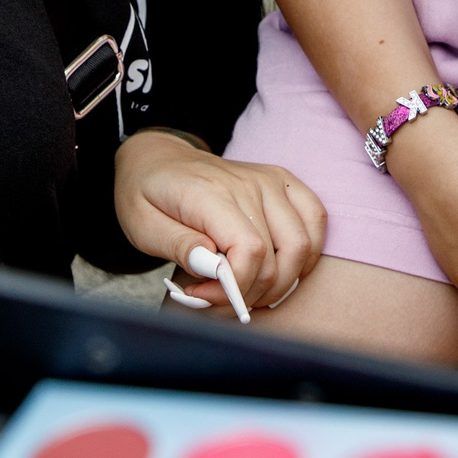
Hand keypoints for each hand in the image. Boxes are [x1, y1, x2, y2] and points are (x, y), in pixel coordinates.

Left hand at [115, 129, 325, 312]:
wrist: (157, 159)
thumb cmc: (147, 195)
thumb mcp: (142, 225)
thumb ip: (178, 246)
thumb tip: (213, 268)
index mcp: (211, 193)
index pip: (248, 251)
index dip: (233, 288)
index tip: (203, 294)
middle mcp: (248, 183)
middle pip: (278, 257)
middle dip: (252, 293)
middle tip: (220, 298)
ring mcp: (270, 180)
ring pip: (302, 245)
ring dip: (281, 281)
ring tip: (246, 287)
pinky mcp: (282, 182)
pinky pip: (315, 219)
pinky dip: (307, 252)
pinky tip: (279, 267)